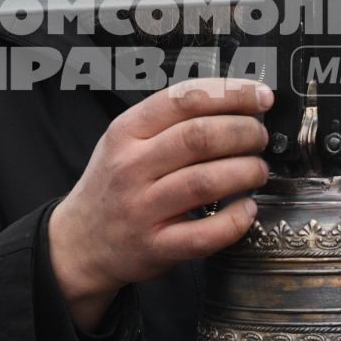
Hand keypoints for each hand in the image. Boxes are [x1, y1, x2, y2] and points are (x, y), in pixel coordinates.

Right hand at [48, 78, 271, 329]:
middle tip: (259, 137)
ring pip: (205, 181)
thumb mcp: (125, 140)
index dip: (231, 94)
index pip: (184, 99)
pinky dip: (235, 220)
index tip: (260, 97)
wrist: (80, 242)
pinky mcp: (156, 247)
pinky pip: (204, 234)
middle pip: (199, 137)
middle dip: (244, 132)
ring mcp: (142, 209)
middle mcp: (131, 167)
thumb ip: (169, 119)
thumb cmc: (114, 184)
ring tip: (258, 170)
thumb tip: (234, 101)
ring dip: (246, 171)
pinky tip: (247, 209)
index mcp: (126, 131)